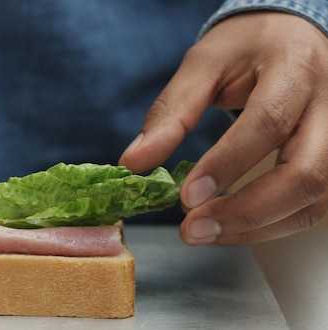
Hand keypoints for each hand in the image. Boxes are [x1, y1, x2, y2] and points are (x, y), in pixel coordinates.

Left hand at [119, 12, 327, 244]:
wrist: (290, 37)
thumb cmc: (246, 48)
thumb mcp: (203, 64)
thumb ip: (171, 112)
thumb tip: (134, 163)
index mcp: (294, 69)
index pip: (269, 122)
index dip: (227, 164)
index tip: (186, 197)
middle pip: (306, 173)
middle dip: (246, 211)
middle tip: (192, 229)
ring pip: (316, 198)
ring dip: (259, 227)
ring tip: (205, 233)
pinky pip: (315, 205)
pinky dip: (273, 225)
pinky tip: (232, 226)